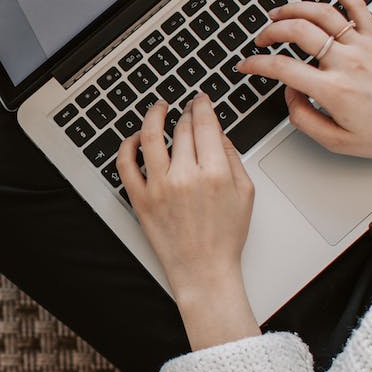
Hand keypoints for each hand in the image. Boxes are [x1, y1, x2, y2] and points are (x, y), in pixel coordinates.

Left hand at [117, 94, 259, 348]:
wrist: (204, 271)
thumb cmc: (225, 237)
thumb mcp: (245, 193)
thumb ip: (232, 158)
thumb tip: (218, 133)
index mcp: (215, 173)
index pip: (205, 124)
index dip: (202, 106)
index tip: (201, 100)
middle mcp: (185, 176)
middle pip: (182, 129)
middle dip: (185, 112)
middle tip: (186, 107)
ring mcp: (159, 187)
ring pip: (151, 137)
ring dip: (154, 116)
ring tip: (158, 108)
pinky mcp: (140, 199)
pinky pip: (126, 164)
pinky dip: (128, 145)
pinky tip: (136, 138)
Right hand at [237, 0, 371, 166]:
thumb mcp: (337, 142)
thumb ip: (304, 119)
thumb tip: (290, 94)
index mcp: (334, 90)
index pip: (283, 69)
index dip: (256, 64)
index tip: (246, 65)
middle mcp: (347, 62)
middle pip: (298, 32)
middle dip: (271, 32)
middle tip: (261, 40)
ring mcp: (363, 46)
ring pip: (322, 13)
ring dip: (294, 9)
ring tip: (278, 13)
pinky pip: (356, 5)